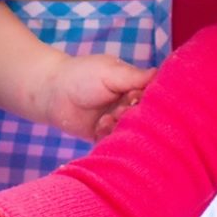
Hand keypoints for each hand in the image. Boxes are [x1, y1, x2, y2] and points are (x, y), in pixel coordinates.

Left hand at [39, 50, 153, 140]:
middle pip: (146, 117)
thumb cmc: (82, 75)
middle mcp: (131, 106)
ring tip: (107, 117)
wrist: (52, 92)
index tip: (137, 98)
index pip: (155, 98)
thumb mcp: (111, 72)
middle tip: (120, 109)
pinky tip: (99, 126)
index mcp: (135, 87)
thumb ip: (137, 77)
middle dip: (134, 115)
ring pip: (133, 132)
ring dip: (121, 126)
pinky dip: (110, 136)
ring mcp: (119, 122)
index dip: (150, 101)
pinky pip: (117, 143)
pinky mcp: (106, 137)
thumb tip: (165, 74)